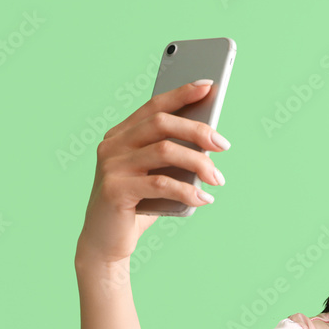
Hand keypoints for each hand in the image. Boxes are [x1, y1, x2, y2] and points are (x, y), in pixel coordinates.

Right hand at [76, 80, 229, 265]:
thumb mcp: (156, 176)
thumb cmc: (137, 205)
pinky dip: (188, 191)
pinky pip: (160, 183)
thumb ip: (173, 157)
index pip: (154, 106)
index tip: (208, 85)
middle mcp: (112, 145)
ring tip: (218, 179)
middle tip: (223, 144)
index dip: (181, 93)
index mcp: (120, 135)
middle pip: (161, 123)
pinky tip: (204, 199)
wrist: (105, 242)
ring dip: (199, 164)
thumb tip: (210, 144)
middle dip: (197, 130)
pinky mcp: (115, 190)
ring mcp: (111, 166)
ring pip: (165, 151)